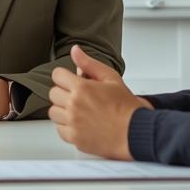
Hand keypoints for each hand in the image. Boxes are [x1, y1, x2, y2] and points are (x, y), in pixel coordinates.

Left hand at [48, 45, 147, 159]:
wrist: (136, 132)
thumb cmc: (127, 107)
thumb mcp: (111, 78)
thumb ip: (89, 63)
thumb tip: (75, 51)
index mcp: (82, 88)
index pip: (57, 75)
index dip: (65, 77)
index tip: (72, 82)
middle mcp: (74, 105)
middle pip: (53, 93)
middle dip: (64, 93)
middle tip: (79, 97)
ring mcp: (73, 123)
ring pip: (53, 112)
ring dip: (63, 110)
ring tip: (79, 111)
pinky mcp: (74, 138)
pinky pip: (59, 129)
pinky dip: (67, 127)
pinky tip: (80, 124)